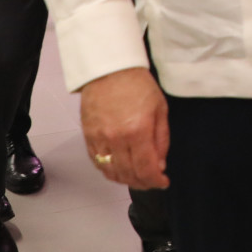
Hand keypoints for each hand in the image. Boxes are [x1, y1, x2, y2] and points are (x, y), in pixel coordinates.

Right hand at [79, 66, 169, 189]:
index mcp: (138, 131)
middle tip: (151, 181)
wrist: (110, 69)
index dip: (156, 182)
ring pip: (111, 172)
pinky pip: (97, 162)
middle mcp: (117, 139)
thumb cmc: (138, 85)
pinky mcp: (87, 136)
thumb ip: (161, 139)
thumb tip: (160, 164)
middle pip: (128, 175)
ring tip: (136, 177)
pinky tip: (118, 169)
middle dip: (143, 183)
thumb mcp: (160, 109)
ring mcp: (99, 139)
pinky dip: (109, 170)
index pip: (146, 169)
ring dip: (125, 180)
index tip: (163, 182)